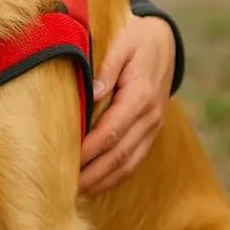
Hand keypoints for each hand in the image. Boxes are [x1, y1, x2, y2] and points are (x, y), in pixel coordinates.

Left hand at [79, 14, 175, 194]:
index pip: (112, 130)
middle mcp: (150, 116)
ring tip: (79, 191)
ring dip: (105, 179)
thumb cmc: (135, 38)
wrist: (162, 39)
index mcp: (140, 96)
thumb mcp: (121, 43)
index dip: (90, 149)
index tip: (68, 160)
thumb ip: (106, 66)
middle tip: (67, 186)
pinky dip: (117, 173)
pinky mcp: (151, 129)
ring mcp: (153, 126)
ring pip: (130, 161)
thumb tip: (94, 92)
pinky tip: (98, 182)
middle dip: (94, 173)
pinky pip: (135, 158)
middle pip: (120, 153)